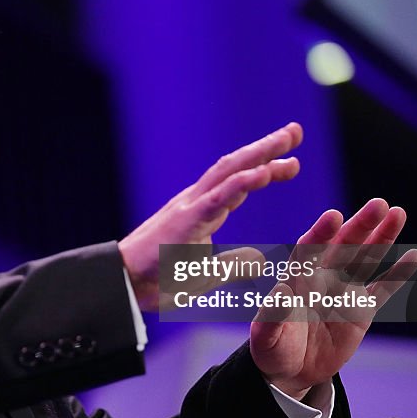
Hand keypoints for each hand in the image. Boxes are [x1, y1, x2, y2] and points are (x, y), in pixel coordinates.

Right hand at [118, 123, 302, 310]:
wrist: (121, 287)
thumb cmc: (156, 280)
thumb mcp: (207, 274)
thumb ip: (234, 264)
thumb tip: (261, 259)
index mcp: (201, 211)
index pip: (237, 180)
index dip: (264, 166)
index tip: (291, 159)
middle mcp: (196, 201)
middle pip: (236, 166)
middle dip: (267, 147)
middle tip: (295, 130)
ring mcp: (190, 208)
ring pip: (229, 173)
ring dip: (260, 155)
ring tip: (287, 141)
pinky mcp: (185, 221)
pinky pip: (218, 197)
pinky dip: (243, 183)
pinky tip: (264, 172)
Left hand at [250, 199, 416, 399]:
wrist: (290, 370)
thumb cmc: (272, 349)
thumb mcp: (267, 337)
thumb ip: (272, 315)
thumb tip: (281, 292)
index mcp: (297, 278)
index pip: (309, 249)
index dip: (321, 234)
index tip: (334, 216)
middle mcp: (322, 278)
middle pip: (343, 245)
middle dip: (360, 225)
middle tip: (378, 204)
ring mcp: (344, 290)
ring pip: (365, 258)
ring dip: (381, 237)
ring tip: (397, 213)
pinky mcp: (361, 309)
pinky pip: (383, 289)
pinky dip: (398, 275)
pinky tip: (414, 256)